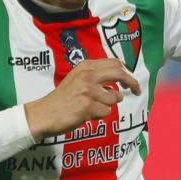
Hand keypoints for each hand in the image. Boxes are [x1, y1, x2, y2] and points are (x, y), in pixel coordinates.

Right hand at [24, 58, 140, 138]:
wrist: (44, 113)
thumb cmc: (63, 99)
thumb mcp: (78, 81)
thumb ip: (97, 79)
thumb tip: (119, 88)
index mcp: (85, 66)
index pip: (114, 63)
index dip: (127, 73)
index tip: (131, 82)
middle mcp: (87, 75)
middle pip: (120, 73)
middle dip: (132, 83)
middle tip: (137, 91)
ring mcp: (87, 90)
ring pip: (114, 98)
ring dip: (107, 106)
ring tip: (90, 108)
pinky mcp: (87, 105)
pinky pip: (106, 112)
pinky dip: (99, 116)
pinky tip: (86, 114)